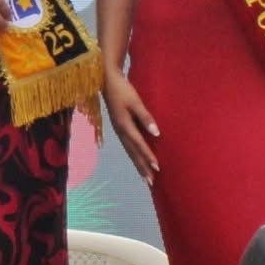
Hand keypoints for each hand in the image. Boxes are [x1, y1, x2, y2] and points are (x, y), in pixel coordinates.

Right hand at [102, 66, 160, 186]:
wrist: (105, 81)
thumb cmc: (123, 90)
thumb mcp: (135, 101)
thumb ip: (145, 117)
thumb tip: (157, 133)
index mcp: (125, 125)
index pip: (139, 145)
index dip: (148, 156)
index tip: (158, 168)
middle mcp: (121, 131)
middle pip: (133, 153)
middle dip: (142, 167)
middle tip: (151, 182)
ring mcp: (118, 130)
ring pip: (129, 151)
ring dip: (138, 164)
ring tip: (146, 177)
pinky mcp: (119, 128)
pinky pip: (127, 146)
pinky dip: (133, 156)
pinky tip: (137, 159)